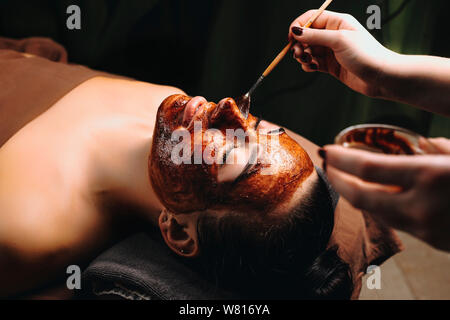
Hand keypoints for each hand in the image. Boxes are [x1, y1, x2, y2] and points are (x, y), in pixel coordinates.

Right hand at [288, 10, 396, 97]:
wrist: (380, 76)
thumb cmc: (365, 54)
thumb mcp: (338, 40)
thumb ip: (315, 35)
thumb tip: (295, 31)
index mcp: (337, 22)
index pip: (311, 18)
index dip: (299, 26)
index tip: (291, 38)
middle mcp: (333, 35)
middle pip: (307, 35)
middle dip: (299, 44)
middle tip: (298, 55)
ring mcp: (331, 51)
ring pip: (308, 50)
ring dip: (303, 56)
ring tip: (307, 62)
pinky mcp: (331, 65)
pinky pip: (313, 63)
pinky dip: (309, 65)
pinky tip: (312, 68)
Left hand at [320, 138, 449, 251]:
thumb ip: (438, 149)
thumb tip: (421, 145)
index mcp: (429, 175)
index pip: (368, 168)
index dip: (341, 159)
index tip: (327, 151)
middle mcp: (421, 205)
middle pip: (359, 196)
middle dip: (336, 180)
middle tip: (327, 166)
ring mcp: (425, 229)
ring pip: (375, 213)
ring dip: (354, 195)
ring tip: (345, 179)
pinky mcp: (433, 242)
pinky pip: (396, 223)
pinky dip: (380, 208)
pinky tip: (376, 197)